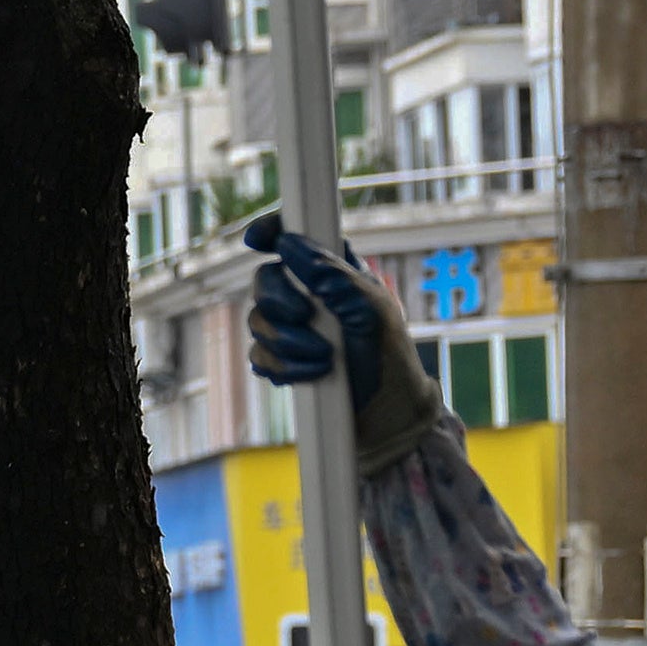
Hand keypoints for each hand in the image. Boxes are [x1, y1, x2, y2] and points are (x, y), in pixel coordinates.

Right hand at [237, 220, 451, 472]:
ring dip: (290, 342)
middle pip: (264, 279)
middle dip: (280, 301)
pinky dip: (285, 366)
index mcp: (333, 272)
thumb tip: (290, 244)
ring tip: (325, 358)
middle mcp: (308, 295)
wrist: (386, 415)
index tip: (258, 240)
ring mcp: (291, 329)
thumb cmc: (388, 356)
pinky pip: (259, 355)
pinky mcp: (282, 361)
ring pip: (257, 320)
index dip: (271, 230)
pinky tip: (314, 374)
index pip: (294, 237)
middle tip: (306, 317)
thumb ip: (332, 274)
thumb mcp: (370, 309)